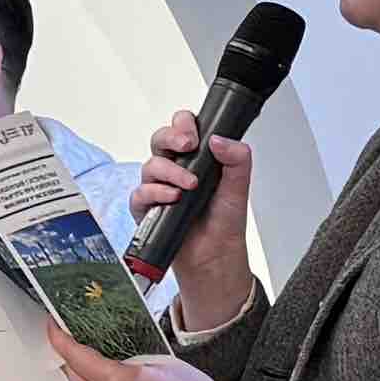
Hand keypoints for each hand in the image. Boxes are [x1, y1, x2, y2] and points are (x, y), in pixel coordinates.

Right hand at [138, 106, 258, 322]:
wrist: (216, 256)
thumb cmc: (225, 223)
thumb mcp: (239, 186)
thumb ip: (237, 158)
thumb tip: (219, 139)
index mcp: (197, 158)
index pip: (183, 128)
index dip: (184, 124)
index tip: (195, 136)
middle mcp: (176, 168)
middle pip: (160, 139)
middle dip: (171, 137)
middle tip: (188, 146)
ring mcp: (160, 187)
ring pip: (151, 164)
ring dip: (170, 171)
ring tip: (189, 186)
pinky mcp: (147, 208)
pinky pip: (140, 193)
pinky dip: (155, 193)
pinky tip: (172, 199)